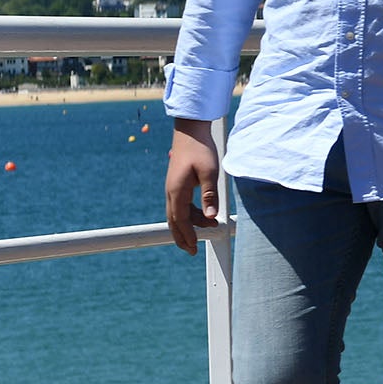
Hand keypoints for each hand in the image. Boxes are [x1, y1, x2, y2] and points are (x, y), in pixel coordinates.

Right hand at [164, 120, 221, 252]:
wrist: (190, 132)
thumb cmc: (200, 150)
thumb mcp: (209, 172)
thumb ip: (210, 195)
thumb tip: (211, 217)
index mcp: (177, 191)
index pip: (180, 220)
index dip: (187, 235)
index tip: (194, 247)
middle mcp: (171, 192)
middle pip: (174, 221)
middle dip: (182, 237)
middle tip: (192, 251)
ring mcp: (173, 188)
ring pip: (177, 214)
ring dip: (189, 225)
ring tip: (207, 230)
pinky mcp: (177, 184)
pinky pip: (181, 205)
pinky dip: (190, 214)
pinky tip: (203, 216)